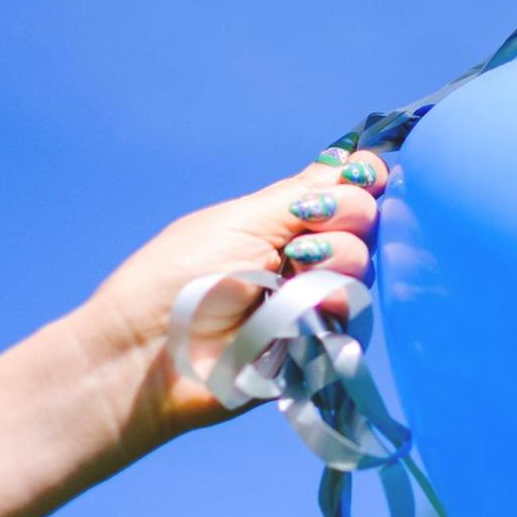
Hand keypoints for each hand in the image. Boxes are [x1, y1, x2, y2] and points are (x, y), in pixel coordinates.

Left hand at [73, 147, 391, 454]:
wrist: (150, 355)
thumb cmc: (176, 279)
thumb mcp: (240, 219)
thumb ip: (303, 192)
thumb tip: (359, 161)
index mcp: (283, 218)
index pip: (345, 186)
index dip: (361, 175)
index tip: (359, 175)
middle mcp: (305, 254)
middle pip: (366, 219)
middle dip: (346, 215)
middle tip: (302, 235)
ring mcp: (315, 297)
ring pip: (364, 263)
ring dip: (336, 258)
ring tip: (291, 272)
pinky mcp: (321, 342)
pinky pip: (356, 314)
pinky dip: (334, 301)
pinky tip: (300, 306)